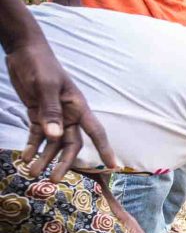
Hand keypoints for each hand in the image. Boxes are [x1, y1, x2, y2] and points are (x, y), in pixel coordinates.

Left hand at [7, 44, 115, 181]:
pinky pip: (37, 136)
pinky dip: (32, 147)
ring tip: (31, 172)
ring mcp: (54, 116)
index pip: (96, 132)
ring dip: (43, 158)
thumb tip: (54, 137)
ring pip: (52, 144)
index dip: (105, 149)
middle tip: (53, 180)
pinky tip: (25, 158)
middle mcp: (69, 115)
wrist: (24, 52)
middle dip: (63, 163)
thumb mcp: (45, 87)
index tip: (113, 166)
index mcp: (77, 108)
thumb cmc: (40, 66)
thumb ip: (50, 112)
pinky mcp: (39, 115)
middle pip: (70, 145)